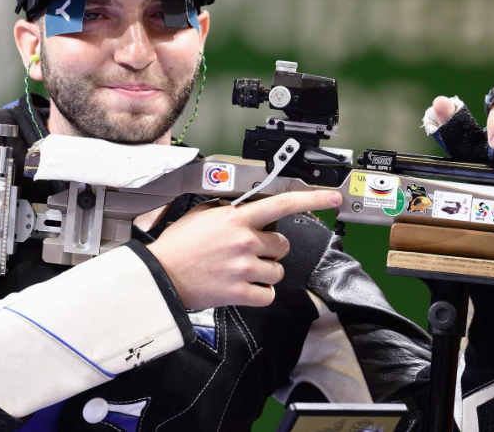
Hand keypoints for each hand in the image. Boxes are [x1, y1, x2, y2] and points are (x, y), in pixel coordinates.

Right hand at [146, 190, 341, 309]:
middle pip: (282, 245)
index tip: (332, 198)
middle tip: (250, 252)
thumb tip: (245, 211)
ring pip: (278, 271)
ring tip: (242, 271)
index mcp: (237, 218)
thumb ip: (228, 211)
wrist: (160, 275)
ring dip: (265, 272)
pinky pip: (268, 294)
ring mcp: (244, 268)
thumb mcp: (201, 215)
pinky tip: (244, 287)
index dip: (313, 200)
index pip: (283, 204)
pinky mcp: (240, 292)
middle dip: (271, 249)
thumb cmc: (177, 246)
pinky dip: (260, 293)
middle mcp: (245, 241)